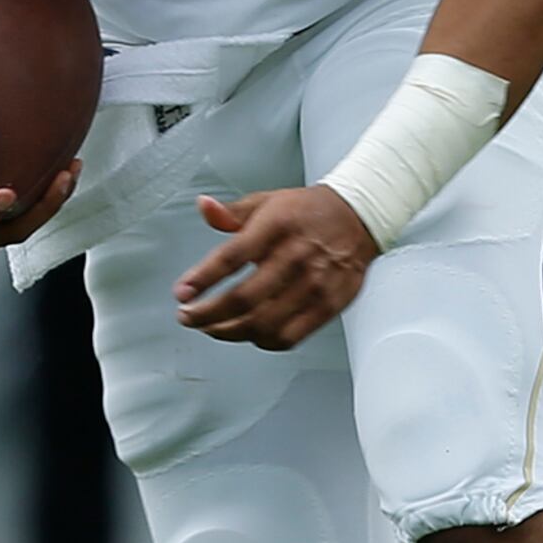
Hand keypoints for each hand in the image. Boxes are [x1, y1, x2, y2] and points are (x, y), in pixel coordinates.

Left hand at [174, 185, 377, 348]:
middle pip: (244, 298)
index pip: (232, 257)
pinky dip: (263, 341)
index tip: (182, 292)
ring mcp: (314, 284)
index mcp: (276, 226)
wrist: (360, 216)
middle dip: (207, 314)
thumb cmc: (309, 211)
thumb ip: (232, 212)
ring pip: (264, 324)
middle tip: (188, 317)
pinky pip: (290, 337)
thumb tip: (203, 207)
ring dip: (230, 332)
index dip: (202, 279)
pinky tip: (250, 334)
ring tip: (212, 328)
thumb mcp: (267, 201)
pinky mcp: (328, 305)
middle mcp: (296, 256)